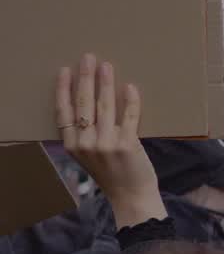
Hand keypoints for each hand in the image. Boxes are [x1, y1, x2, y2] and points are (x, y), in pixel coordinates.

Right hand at [55, 54, 163, 227]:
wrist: (131, 196)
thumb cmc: (112, 172)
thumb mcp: (89, 156)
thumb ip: (85, 135)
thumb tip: (90, 103)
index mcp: (73, 145)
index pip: (64, 112)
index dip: (63, 89)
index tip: (64, 70)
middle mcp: (86, 144)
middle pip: (84, 104)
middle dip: (85, 78)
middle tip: (89, 57)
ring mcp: (106, 144)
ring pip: (105, 106)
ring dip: (106, 83)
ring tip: (107, 66)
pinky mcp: (127, 144)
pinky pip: (130, 116)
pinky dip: (131, 101)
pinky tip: (130, 87)